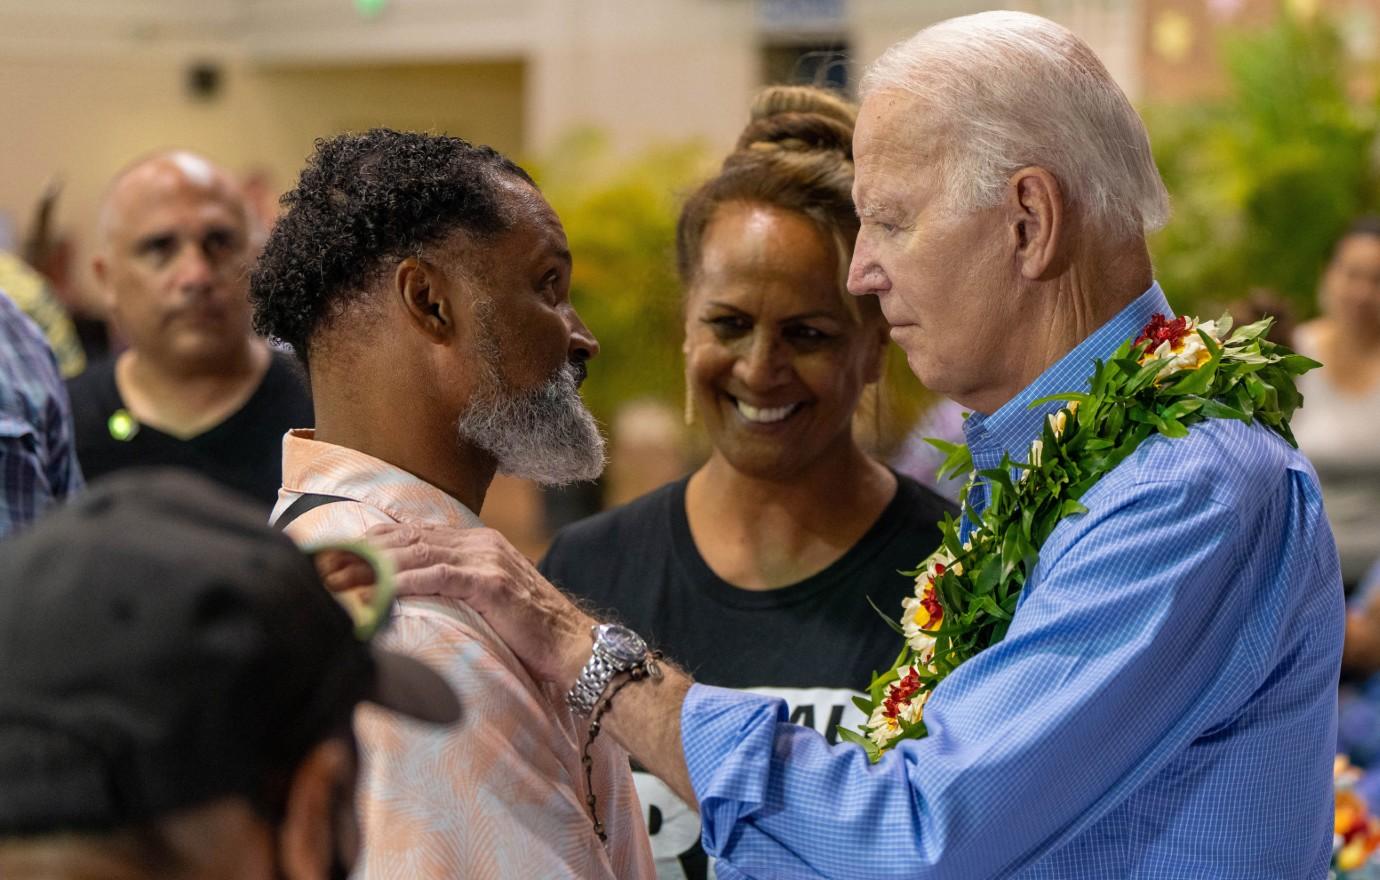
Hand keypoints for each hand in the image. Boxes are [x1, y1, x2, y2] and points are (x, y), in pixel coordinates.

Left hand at [356, 522, 596, 687]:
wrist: (576, 648)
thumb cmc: (531, 634)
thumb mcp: (488, 601)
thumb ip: (455, 588)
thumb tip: (410, 596)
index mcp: (478, 543)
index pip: (413, 534)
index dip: (372, 543)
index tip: (337, 556)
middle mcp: (481, 542)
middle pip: (408, 538)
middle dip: (362, 552)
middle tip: (323, 568)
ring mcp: (487, 559)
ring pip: (417, 553)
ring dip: (373, 566)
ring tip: (338, 580)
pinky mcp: (491, 583)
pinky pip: (438, 576)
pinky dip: (404, 582)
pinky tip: (378, 590)